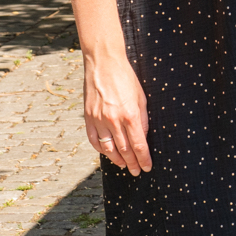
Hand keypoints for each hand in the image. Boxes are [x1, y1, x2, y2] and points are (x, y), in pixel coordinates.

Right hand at [84, 53, 152, 174]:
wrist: (103, 64)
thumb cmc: (125, 78)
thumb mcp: (141, 97)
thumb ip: (142, 119)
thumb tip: (143, 137)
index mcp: (130, 114)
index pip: (138, 144)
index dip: (143, 158)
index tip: (147, 167)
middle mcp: (114, 120)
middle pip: (124, 150)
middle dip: (132, 163)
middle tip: (136, 171)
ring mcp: (99, 120)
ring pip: (108, 148)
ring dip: (117, 160)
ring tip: (124, 166)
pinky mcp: (88, 118)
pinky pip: (94, 140)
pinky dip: (101, 150)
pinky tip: (108, 154)